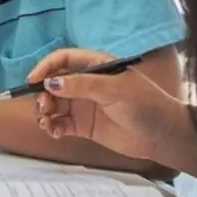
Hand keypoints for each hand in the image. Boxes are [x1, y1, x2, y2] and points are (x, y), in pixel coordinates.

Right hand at [28, 48, 182, 160]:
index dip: (46, 67)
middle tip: (43, 106)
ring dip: (44, 111)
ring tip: (46, 122)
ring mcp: (83, 105)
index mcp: (95, 66)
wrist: (163, 136)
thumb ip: (82, 85)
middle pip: (53, 83)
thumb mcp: (115, 89)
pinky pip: (60, 123)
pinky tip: (54, 132)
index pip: (63, 60)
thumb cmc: (145, 104)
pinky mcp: (83, 126)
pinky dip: (52, 127)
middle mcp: (86, 84)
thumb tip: (50, 84)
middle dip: (42, 93)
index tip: (33, 81)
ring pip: (53, 104)